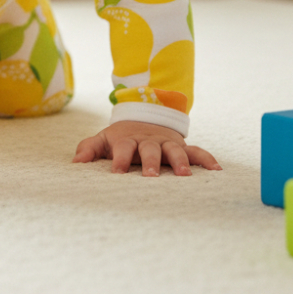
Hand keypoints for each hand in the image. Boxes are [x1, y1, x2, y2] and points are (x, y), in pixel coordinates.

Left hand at [73, 120, 221, 175]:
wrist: (142, 118)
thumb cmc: (121, 138)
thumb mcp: (103, 139)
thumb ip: (88, 148)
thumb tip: (75, 164)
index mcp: (127, 140)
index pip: (122, 148)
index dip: (120, 159)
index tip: (118, 172)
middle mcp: (148, 141)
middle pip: (149, 149)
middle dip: (150, 161)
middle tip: (151, 175)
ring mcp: (165, 142)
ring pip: (174, 150)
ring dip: (179, 161)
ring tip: (185, 175)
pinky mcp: (180, 145)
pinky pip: (196, 151)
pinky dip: (206, 159)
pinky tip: (217, 169)